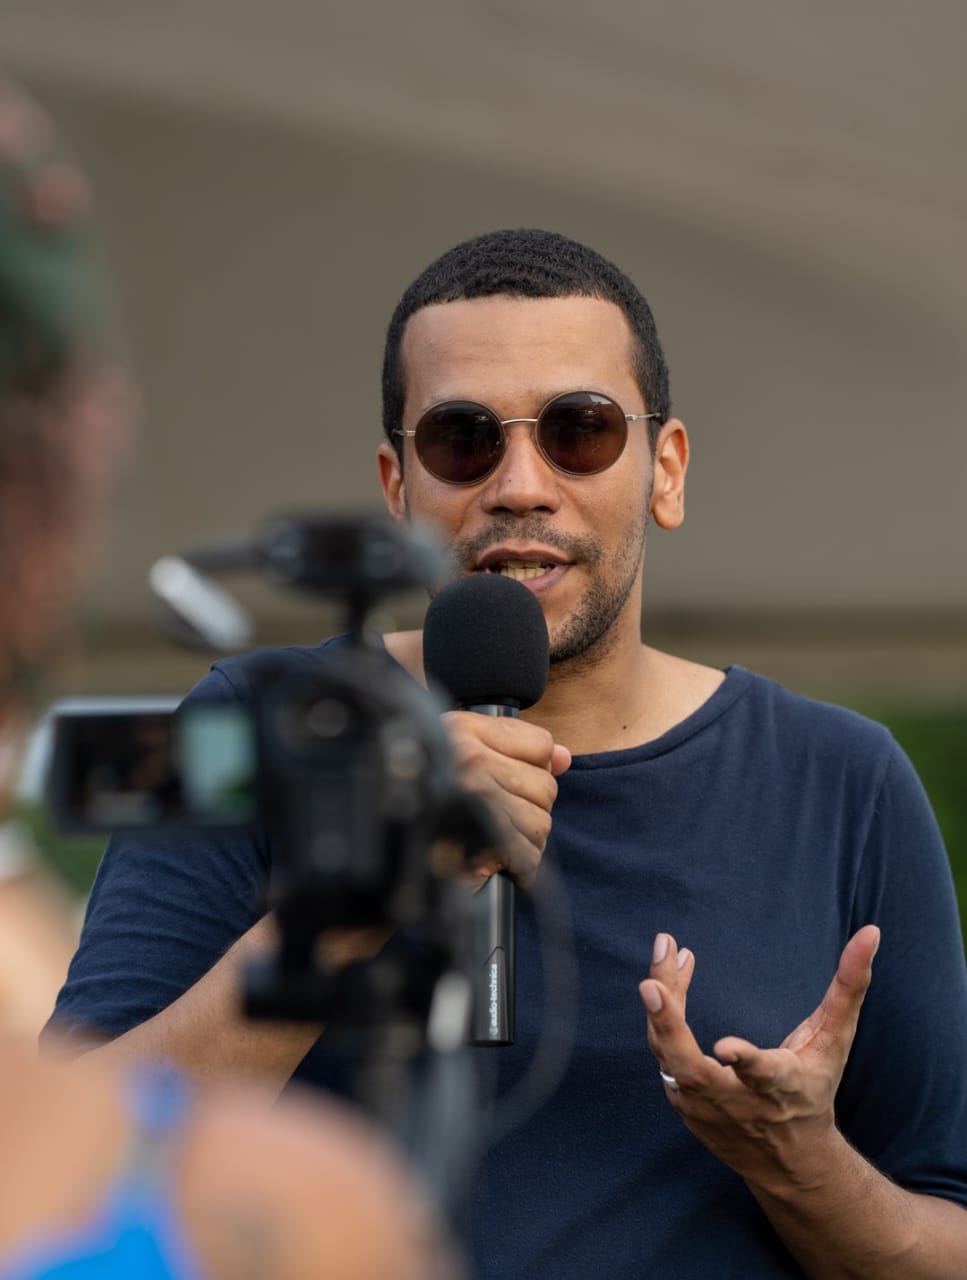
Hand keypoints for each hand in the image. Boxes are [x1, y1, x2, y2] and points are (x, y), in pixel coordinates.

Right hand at [443, 710, 570, 889]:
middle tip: (492, 821)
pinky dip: (518, 867)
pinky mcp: (481, 833)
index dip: (532, 770)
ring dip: (521, 842)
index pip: (541, 744)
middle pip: (545, 785)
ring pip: (541, 822)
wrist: (391, 857)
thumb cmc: (430, 809)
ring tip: (489, 841)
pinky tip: (492, 862)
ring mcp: (474, 795)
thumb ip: (519, 752)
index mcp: (460, 730)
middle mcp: (467, 756)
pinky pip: (530, 853)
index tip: (504, 786)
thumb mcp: (467, 762)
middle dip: (527, 811)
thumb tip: (565, 757)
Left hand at [638, 926, 880, 1194]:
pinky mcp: (684, 1107)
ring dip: (661, 1006)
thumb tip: (870, 932)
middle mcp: (738, 1102)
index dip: (745, 1062)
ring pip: (669, 1057)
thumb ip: (849, 987)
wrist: (788, 1164)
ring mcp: (704, 1108)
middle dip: (669, 1028)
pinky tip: (665, 978)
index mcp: (781, 1087)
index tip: (726, 1047)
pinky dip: (661, 1017)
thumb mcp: (835, 1043)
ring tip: (665, 950)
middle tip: (650, 984)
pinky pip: (664, 1055)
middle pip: (692, 1069)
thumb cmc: (813, 1090)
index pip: (762, 1076)